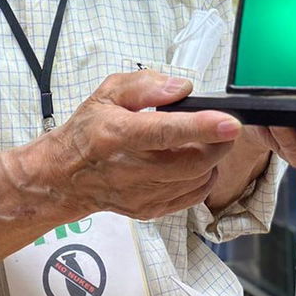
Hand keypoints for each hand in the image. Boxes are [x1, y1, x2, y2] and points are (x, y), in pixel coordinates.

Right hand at [40, 70, 241, 220]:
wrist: (65, 176)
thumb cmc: (89, 132)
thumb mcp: (108, 93)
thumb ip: (145, 85)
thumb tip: (181, 88)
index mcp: (118, 134)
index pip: (165, 132)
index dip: (202, 127)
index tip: (230, 122)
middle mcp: (130, 168)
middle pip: (192, 162)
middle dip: (218, 143)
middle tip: (221, 127)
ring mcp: (141, 194)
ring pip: (197, 180)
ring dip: (211, 160)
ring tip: (201, 143)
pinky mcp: (149, 210)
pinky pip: (192, 196)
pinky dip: (202, 178)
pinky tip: (192, 164)